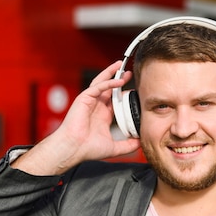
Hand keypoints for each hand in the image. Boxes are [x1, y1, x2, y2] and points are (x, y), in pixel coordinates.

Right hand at [12, 61, 140, 174]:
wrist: (74, 148)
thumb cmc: (88, 149)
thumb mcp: (114, 148)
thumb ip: (128, 146)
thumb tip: (141, 144)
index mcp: (102, 116)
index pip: (115, 101)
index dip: (124, 94)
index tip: (134, 91)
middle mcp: (96, 107)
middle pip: (108, 88)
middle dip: (118, 79)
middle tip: (129, 73)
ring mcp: (89, 102)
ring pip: (101, 83)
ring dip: (110, 73)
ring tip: (120, 66)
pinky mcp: (84, 99)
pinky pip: (98, 87)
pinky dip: (108, 83)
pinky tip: (119, 81)